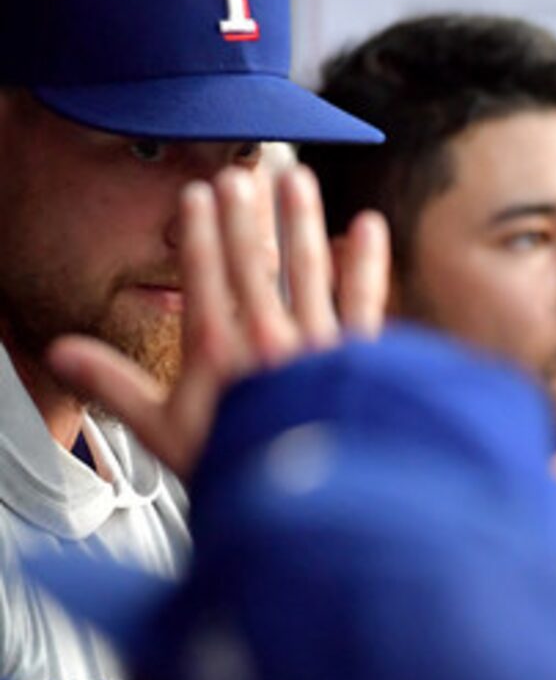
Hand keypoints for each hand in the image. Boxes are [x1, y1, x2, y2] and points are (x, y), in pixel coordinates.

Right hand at [48, 165, 388, 477]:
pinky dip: (367, 261)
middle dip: (244, 215)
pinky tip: (369, 223)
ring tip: (296, 177)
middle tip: (240, 174)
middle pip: (253, 263)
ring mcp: (318, 345)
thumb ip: (115, 386)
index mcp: (218, 352)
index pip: (204, 276)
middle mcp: (269, 339)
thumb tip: (60, 352)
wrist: (309, 505)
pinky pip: (366, 299)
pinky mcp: (364, 358)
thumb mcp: (165, 431)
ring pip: (308, 268)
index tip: (197, 195)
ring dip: (301, 219)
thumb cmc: (236, 469)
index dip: (200, 233)